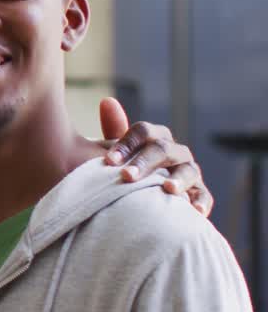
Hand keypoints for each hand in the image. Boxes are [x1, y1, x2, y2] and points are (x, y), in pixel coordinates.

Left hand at [98, 97, 212, 216]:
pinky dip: (201, 202)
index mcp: (154, 139)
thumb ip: (114, 130)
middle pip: (162, 149)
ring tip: (168, 189)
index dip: (126, 144)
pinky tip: (194, 211)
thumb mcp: (121, 153)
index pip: (143, 132)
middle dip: (145, 162)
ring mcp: (189, 171)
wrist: (144, 198)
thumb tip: (108, 100)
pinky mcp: (198, 193)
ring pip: (188, 170)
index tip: (107, 161)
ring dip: (179, 179)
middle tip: (127, 176)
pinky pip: (204, 196)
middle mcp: (174, 151)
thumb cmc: (130, 170)